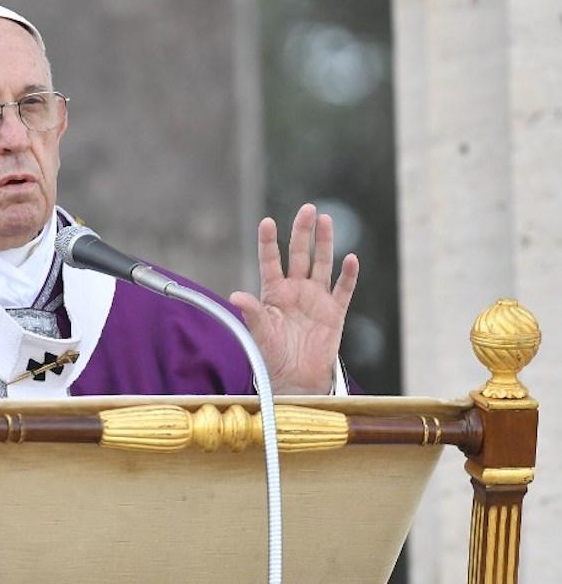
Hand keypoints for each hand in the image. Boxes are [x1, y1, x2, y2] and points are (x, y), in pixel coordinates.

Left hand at [229, 203, 358, 393]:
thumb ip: (251, 313)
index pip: (270, 261)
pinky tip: (351, 258)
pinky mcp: (335, 311)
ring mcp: (316, 298)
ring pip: (322, 264)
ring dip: (325, 243)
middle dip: (302, 232)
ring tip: (326, 220)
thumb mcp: (259, 334)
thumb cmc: (272, 356)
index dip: (269, 242)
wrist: (296, 379)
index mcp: (273, 292)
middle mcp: (295, 290)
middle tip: (307, 209)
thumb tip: (236, 296)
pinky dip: (348, 274)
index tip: (267, 222)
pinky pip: (343, 289)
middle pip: (299, 254)